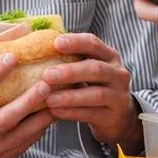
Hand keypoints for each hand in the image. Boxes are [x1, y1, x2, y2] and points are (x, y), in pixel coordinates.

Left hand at [42, 34, 141, 149]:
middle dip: (70, 72)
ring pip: (96, 94)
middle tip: (47, 75)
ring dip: (70, 97)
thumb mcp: (89, 69)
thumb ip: (72, 59)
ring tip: (48, 99)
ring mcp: (119, 95)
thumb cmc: (95, 85)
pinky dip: (73, 113)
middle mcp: (118, 74)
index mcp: (110, 56)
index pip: (94, 44)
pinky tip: (56, 112)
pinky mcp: (114, 116)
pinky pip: (92, 114)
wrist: (117, 115)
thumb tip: (38, 48)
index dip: (76, 42)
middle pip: (96, 69)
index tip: (56, 43)